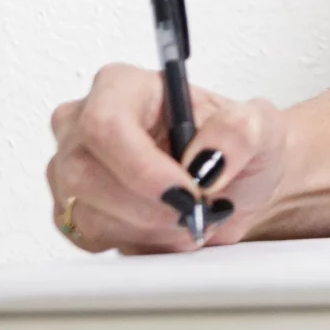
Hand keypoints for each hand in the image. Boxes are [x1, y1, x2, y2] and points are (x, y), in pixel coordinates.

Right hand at [46, 65, 288, 252]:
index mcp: (122, 87)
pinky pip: (88, 239)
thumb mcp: (260, 126)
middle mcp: (83, 123)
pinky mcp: (70, 210)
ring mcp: (69, 168)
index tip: (187, 192)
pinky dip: (136, 242)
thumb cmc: (237, 146)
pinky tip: (165, 226)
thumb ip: (241, 131)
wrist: (233, 183)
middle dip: (150, 207)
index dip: (142, 168)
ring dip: (149, 228)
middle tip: (196, 210)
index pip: (105, 124)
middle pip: (87, 176)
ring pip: (89, 215)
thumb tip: (208, 155)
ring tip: (189, 215)